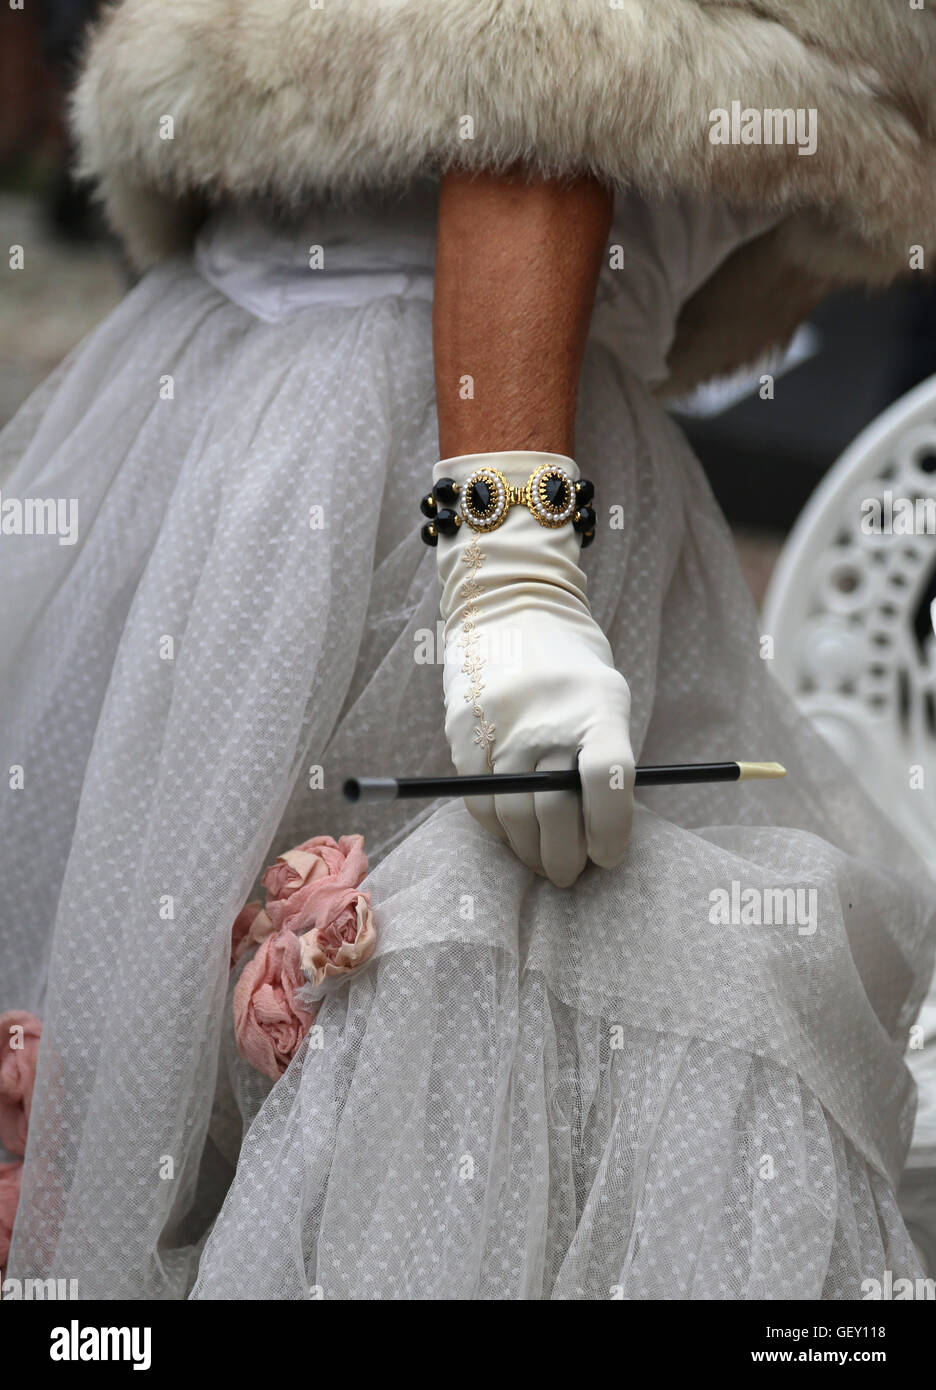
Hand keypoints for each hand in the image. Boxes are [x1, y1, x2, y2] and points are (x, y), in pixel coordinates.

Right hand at [433, 451, 634, 886]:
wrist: (512, 609)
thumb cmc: (572, 668)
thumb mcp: (607, 698)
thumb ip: (606, 757)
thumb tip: (600, 831)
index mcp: (597, 707)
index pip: (608, 780)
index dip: (611, 829)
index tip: (609, 856)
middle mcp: (546, 718)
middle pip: (555, 809)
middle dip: (566, 856)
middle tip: (570, 874)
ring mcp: (499, 725)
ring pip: (513, 815)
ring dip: (528, 851)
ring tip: (541, 861)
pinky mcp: (463, 732)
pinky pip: (478, 801)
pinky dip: (497, 827)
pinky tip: (511, 830)